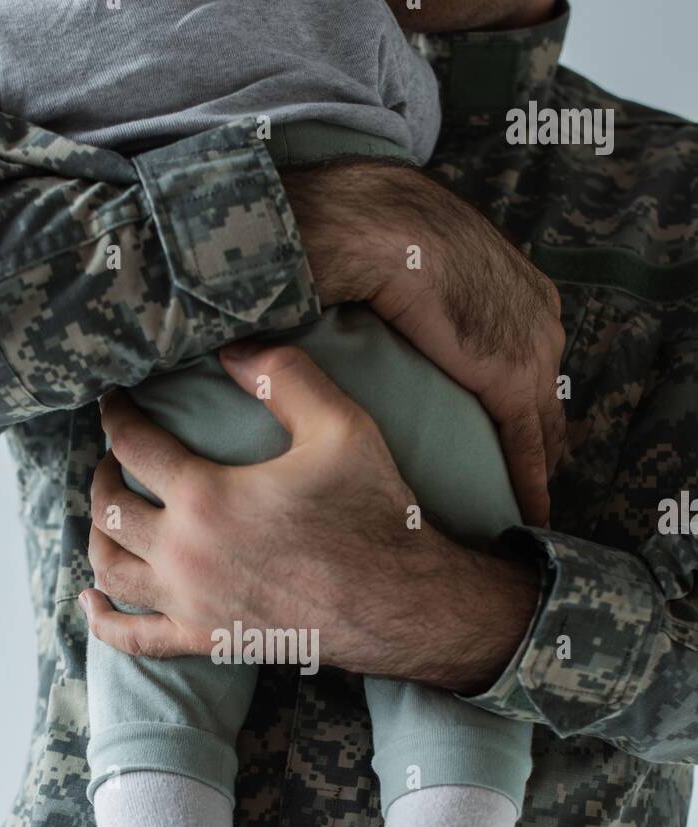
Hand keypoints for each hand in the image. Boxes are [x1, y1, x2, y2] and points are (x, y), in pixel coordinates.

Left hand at [81, 345, 539, 691]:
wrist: (401, 604)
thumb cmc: (374, 514)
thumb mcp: (341, 426)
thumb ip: (283, 376)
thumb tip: (232, 347)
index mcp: (206, 497)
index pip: (134, 445)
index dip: (116, 415)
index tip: (114, 400)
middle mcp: (184, 554)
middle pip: (109, 508)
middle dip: (103, 475)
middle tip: (114, 458)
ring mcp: (190, 603)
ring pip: (110, 571)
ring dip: (96, 537)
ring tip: (107, 514)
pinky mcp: (205, 639)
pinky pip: (134, 639)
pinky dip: (103, 622)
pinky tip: (91, 602)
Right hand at [282, 161, 565, 525]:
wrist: (377, 224)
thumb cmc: (377, 230)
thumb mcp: (407, 262)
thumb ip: (411, 291)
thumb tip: (368, 309)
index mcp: (517, 284)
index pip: (533, 359)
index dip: (527, 403)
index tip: (519, 435)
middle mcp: (538, 315)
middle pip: (549, 394)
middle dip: (544, 438)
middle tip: (534, 482)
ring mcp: (531, 346)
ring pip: (545, 424)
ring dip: (539, 467)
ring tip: (530, 507)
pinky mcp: (509, 377)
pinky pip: (528, 442)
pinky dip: (530, 481)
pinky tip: (530, 513)